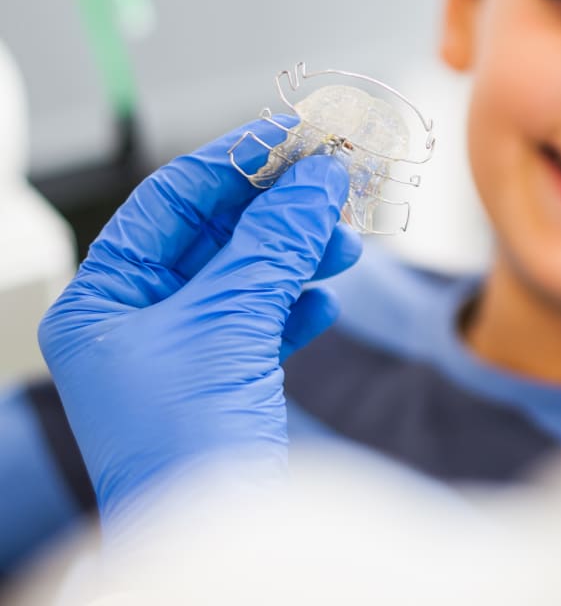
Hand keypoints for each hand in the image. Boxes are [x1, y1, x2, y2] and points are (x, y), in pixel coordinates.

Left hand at [38, 119, 360, 523]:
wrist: (222, 538)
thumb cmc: (188, 447)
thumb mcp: (230, 323)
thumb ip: (274, 240)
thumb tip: (316, 175)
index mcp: (105, 301)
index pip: (172, 200)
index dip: (238, 160)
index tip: (295, 134)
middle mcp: (135, 321)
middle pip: (216, 233)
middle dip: (279, 209)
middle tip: (334, 181)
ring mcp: (180, 350)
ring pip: (246, 272)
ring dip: (298, 253)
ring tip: (343, 245)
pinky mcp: (221, 378)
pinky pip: (262, 317)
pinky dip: (296, 303)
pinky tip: (324, 302)